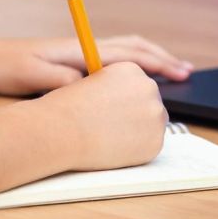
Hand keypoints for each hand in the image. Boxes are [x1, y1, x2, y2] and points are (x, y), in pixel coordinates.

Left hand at [0, 34, 193, 95]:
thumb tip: (90, 83)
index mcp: (78, 48)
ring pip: (125, 51)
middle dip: (162, 58)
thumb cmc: (5, 67)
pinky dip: (134, 64)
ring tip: (172, 68)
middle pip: (132, 47)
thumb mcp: (31, 77)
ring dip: (151, 58)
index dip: (156, 62)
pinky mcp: (72, 61)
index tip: (178, 72)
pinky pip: (112, 60)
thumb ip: (61, 80)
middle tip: (187, 71)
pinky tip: (136, 77)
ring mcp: (78, 52)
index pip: (127, 53)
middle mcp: (82, 46)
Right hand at [36, 61, 168, 169]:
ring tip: (112, 137)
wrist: (61, 131)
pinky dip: (138, 149)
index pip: (141, 85)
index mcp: (132, 69)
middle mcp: (149, 88)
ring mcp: (155, 115)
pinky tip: (116, 148)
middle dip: (137, 115)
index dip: (128, 100)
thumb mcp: (93, 82)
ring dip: (139, 131)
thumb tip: (123, 100)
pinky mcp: (155, 141)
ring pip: (154, 125)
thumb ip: (114, 87)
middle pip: (151, 103)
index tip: (117, 110)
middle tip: (114, 126)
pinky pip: (152, 145)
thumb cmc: (67, 108)